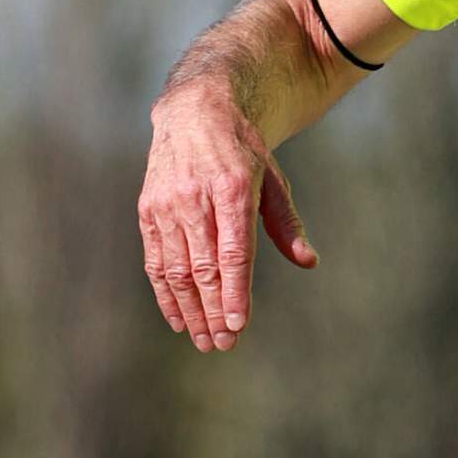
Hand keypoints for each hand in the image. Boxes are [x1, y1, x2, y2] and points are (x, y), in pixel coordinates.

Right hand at [137, 86, 317, 352]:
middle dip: (214, 311)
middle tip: (223, 345)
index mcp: (233, 188)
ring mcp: (167, 205)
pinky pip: (155, 260)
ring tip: (203, 340)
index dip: (235, 292)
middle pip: (203, 268)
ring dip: (190, 310)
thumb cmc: (243, 151)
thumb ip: (287, 223)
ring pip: (176, 270)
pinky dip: (165, 293)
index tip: (239, 324)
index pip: (233, 252)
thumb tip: (309, 261)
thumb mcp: (273, 179)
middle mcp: (196, 198)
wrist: (196, 112)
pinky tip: (178, 318)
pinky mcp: (148, 211)